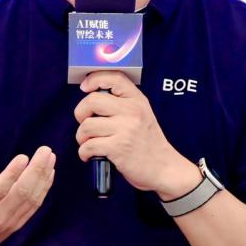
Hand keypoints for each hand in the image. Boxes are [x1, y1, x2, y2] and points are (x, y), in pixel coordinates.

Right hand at [0, 145, 55, 245]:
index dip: (12, 174)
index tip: (24, 157)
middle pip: (22, 193)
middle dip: (36, 171)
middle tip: (45, 150)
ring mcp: (7, 224)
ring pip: (32, 199)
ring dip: (43, 178)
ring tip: (50, 158)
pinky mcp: (14, 225)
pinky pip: (34, 206)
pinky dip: (43, 190)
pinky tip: (49, 174)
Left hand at [74, 71, 199, 197]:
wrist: (164, 168)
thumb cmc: (148, 143)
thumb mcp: (142, 114)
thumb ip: (122, 103)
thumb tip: (91, 96)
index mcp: (137, 100)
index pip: (114, 77)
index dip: (94, 78)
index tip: (85, 87)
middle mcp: (132, 111)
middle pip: (92, 101)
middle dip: (81, 114)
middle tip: (86, 124)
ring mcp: (125, 129)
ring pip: (86, 125)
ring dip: (82, 138)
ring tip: (90, 143)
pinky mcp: (118, 148)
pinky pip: (88, 146)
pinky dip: (84, 153)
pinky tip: (91, 155)